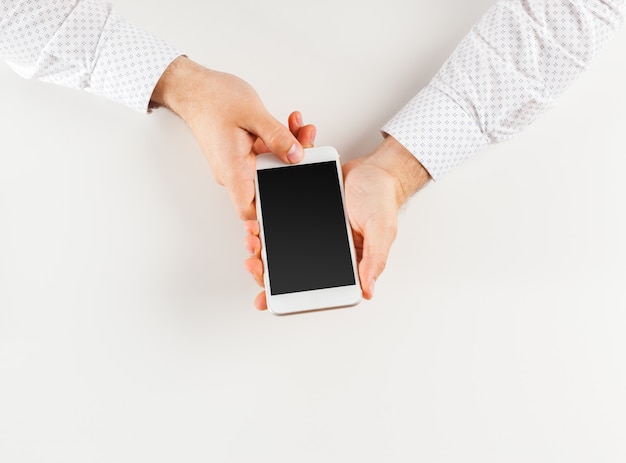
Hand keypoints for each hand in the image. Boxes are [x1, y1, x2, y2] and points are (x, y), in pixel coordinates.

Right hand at [150, 56, 314, 219]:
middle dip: (293, 167)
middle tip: (307, 145)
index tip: (289, 204)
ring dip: (290, 151)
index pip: (247, 209)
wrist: (195, 89)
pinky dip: (280, 144)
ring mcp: (238, 165)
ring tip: (300, 129)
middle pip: (269, 186)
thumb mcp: (252, 114)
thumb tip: (296, 155)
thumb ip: (277, 136)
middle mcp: (233, 172)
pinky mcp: (243, 155)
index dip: (266, 215)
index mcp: (232, 169)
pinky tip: (289, 127)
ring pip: (271, 169)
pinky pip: (266, 157)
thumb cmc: (212, 99)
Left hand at [244, 136, 430, 309]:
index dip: (289, 297)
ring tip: (252, 240)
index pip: (315, 289)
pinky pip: (282, 227)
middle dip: (268, 273)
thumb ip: (375, 259)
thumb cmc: (382, 199)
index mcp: (348, 264)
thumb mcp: (382, 230)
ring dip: (262, 250)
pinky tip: (257, 225)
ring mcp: (316, 236)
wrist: (374, 169)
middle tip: (254, 264)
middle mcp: (329, 254)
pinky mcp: (304, 219)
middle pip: (292, 273)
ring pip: (283, 252)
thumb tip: (368, 289)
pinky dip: (267, 228)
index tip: (268, 296)